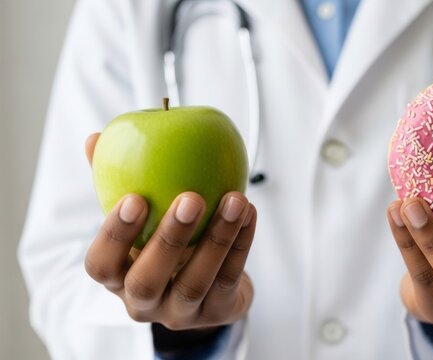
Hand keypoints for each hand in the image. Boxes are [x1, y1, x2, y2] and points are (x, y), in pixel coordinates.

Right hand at [84, 133, 254, 329]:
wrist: (207, 291)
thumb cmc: (164, 247)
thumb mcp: (140, 221)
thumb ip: (116, 182)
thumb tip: (96, 140)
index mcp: (118, 278)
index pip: (101, 265)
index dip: (114, 235)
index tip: (134, 197)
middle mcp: (143, 302)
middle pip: (147, 281)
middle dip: (169, 238)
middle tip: (191, 198)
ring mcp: (181, 313)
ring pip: (196, 282)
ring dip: (218, 238)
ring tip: (235, 200)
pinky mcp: (217, 313)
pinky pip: (230, 278)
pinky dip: (241, 244)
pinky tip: (249, 212)